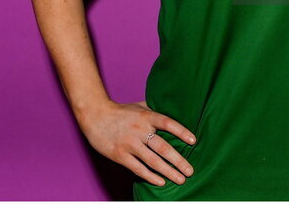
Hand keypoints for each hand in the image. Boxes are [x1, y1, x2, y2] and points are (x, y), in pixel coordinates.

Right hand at [78, 98, 196, 187]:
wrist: (95, 115)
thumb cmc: (119, 111)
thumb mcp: (138, 106)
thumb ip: (154, 109)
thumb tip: (173, 109)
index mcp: (146, 116)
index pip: (168, 123)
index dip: (181, 132)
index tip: (193, 141)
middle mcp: (140, 130)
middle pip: (163, 147)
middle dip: (178, 160)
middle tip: (190, 171)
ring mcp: (130, 143)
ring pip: (153, 161)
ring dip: (168, 172)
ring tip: (180, 179)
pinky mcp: (120, 155)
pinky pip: (138, 168)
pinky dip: (150, 176)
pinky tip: (161, 182)